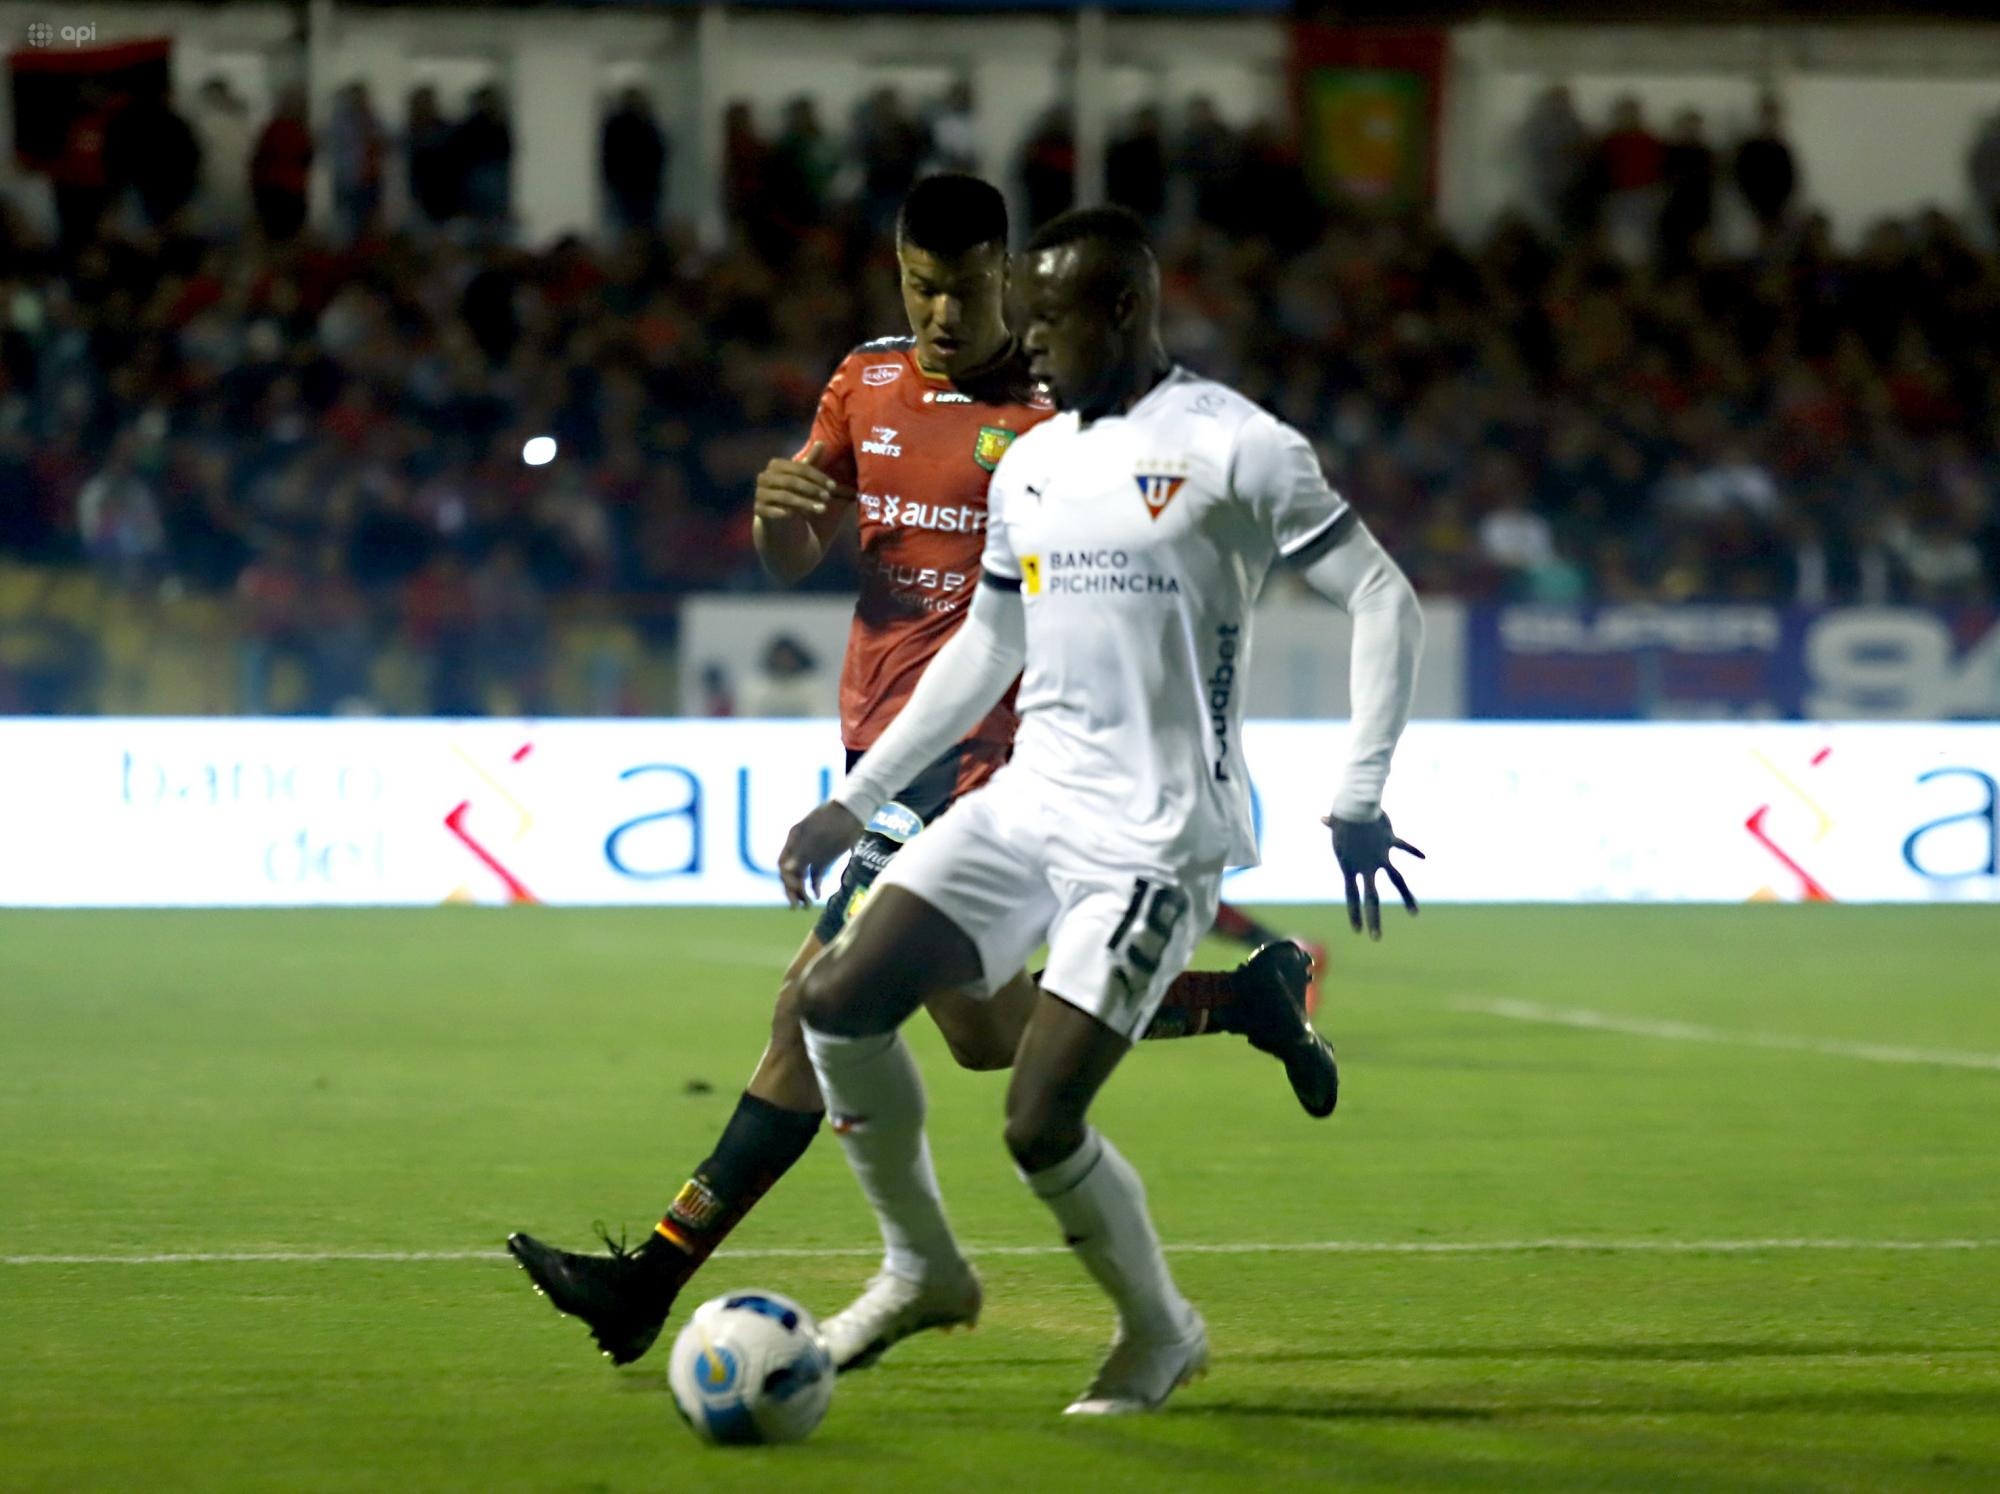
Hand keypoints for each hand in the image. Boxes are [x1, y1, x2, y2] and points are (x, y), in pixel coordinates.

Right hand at [754, 441, 854, 522]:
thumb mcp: (803, 477)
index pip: (800, 468)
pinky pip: (773, 511)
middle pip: (791, 481)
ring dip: (805, 503)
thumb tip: (821, 442)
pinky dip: (786, 513)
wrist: (777, 517)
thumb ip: (811, 462)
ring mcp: (759, 493)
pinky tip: (799, 517)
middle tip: (828, 497)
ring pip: (784, 496)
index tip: (833, 486)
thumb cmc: (793, 493)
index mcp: (776, 465)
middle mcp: (764, 477)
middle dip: (812, 489)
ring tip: (822, 509)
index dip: (818, 477)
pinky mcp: (758, 510)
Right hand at [778, 801, 865, 907]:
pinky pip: (815, 874)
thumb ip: (803, 852)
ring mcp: (813, 852)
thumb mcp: (819, 836)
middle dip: (792, 890)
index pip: (783, 865)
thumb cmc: (837, 821)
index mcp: (795, 839)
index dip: (787, 880)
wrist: (856, 809)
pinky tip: (817, 895)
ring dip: (802, 891)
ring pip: (802, 875)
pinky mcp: (825, 857)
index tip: (796, 892)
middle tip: (798, 906)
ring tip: (807, 905)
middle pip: (791, 873)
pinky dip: (814, 885)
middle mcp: (800, 847)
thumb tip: (786, 868)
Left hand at [1322, 810, 1423, 940]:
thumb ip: (1332, 825)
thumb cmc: (1342, 813)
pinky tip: (1424, 857)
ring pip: (1396, 881)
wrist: (1355, 804)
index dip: (1354, 913)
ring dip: (1406, 898)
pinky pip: (1404, 847)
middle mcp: (1366, 865)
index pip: (1352, 896)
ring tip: (1414, 914)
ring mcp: (1380, 855)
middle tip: (1376, 939)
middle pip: (1372, 898)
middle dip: (1374, 919)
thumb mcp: (1336, 824)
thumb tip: (1322, 818)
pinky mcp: (1390, 841)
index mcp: (1349, 865)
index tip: (1358, 931)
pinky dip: (1413, 851)